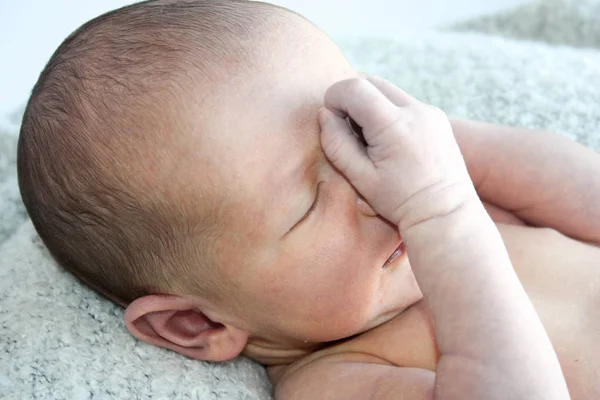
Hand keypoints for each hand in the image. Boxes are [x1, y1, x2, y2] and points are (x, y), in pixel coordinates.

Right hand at [318, 76, 476, 231]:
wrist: (444, 212)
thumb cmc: (400, 200)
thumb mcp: (360, 177)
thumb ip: (336, 143)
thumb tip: (324, 115)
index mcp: (394, 125)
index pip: (354, 88)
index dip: (334, 99)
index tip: (334, 123)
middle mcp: (416, 110)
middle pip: (370, 81)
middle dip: (351, 99)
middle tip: (350, 132)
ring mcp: (430, 111)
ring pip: (387, 90)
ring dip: (370, 104)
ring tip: (370, 139)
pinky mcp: (437, 116)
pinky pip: (404, 101)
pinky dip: (388, 111)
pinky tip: (391, 142)